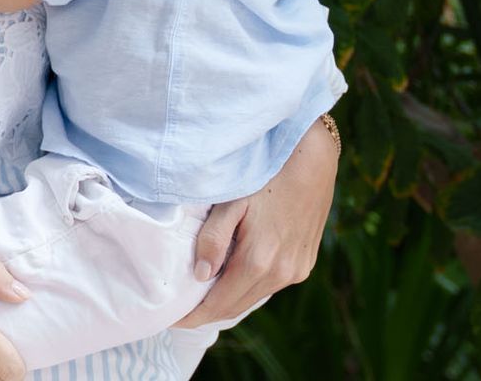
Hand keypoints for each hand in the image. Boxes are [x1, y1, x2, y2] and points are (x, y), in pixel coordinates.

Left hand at [175, 117, 337, 326]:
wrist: (311, 161)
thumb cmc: (264, 175)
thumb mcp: (230, 203)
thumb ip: (212, 239)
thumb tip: (199, 275)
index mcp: (259, 261)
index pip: (219, 304)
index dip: (193, 316)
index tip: (169, 319)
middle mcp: (281, 273)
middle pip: (236, 307)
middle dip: (206, 313)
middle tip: (179, 310)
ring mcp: (296, 271)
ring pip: (253, 298)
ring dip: (227, 301)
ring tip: (200, 296)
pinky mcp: (305, 265)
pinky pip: (269, 286)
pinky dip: (247, 288)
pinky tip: (231, 278)